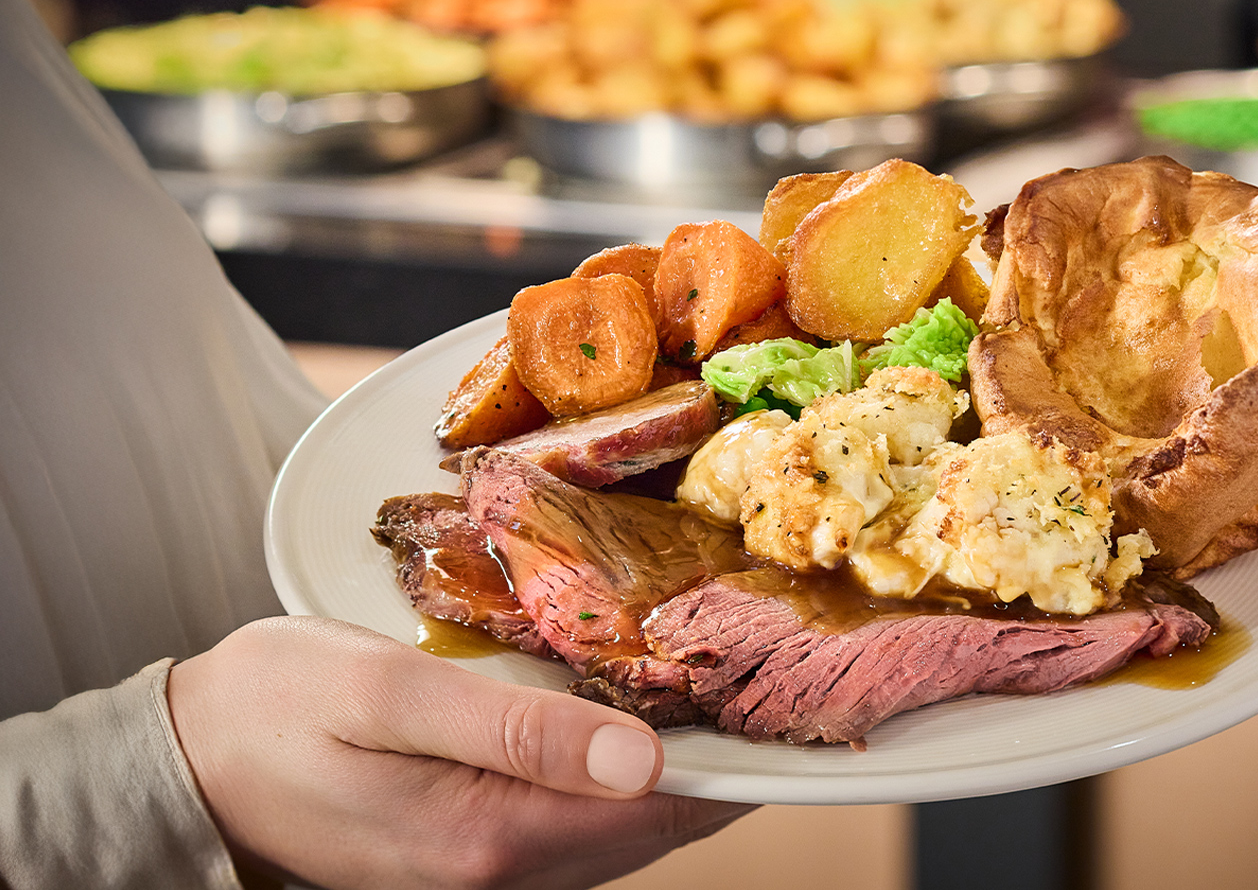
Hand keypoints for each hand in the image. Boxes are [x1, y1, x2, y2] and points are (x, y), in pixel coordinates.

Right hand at [167, 616, 755, 889]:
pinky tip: (633, 721)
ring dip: (677, 767)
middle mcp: (505, 876)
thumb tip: (644, 759)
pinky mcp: (477, 856)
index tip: (787, 692)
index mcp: (493, 837)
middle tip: (765, 669)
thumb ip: (518, 729)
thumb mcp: (391, 696)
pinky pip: (583, 826)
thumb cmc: (277, 708)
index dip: (739, 756)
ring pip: (627, 830)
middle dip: (720, 756)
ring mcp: (491, 875)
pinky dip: (623, 778)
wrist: (189, 760)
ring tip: (717, 686)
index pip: (666, 812)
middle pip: (659, 827)